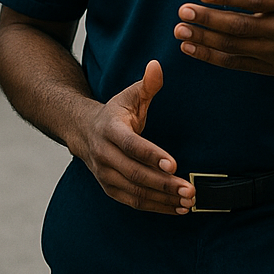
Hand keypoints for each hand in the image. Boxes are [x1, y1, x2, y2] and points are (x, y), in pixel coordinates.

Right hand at [73, 60, 194, 214]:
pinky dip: (156, 207)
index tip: (173, 164)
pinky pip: (134, 202)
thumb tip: (157, 65)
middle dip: (163, 183)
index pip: (132, 145)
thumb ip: (147, 84)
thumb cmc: (115, 112)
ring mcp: (106, 175)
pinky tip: (177, 208)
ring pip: (136, 192)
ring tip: (188, 201)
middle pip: (136, 173)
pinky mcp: (111, 190)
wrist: (84, 131)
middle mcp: (105, 155)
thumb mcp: (129, 95)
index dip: (152, 155)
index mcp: (110, 130)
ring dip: (163, 199)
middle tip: (189, 188)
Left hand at [174, 0, 273, 74]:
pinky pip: (234, 63)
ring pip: (234, 46)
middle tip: (183, 10)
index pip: (256, 0)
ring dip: (204, 38)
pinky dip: (210, 56)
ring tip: (180, 29)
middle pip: (241, 26)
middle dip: (209, 19)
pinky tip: (189, 47)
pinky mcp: (267, 67)